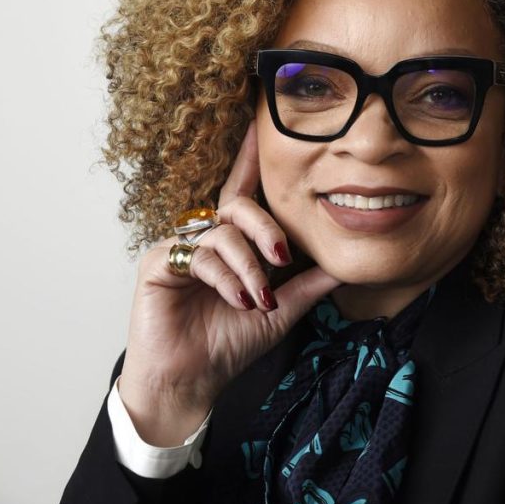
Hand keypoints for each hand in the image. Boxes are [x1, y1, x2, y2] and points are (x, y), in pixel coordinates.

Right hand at [117, 122, 341, 445]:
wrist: (193, 381)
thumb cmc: (231, 343)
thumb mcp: (282, 309)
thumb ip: (309, 282)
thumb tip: (347, 262)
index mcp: (234, 242)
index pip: (245, 193)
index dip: (250, 157)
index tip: (260, 122)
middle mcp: (206, 237)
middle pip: (239, 205)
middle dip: (268, 229)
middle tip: (283, 259)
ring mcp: (181, 248)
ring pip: (224, 233)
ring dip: (249, 267)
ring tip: (258, 299)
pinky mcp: (158, 263)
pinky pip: (200, 254)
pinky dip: (225, 277)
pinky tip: (238, 300)